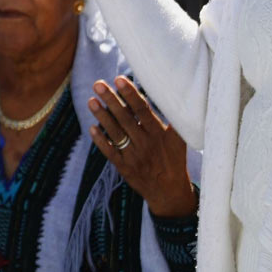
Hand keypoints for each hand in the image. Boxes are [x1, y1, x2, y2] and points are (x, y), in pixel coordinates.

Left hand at [88, 76, 196, 217]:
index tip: (120, 79)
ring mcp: (134, 156)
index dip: (130, 94)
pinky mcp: (124, 167)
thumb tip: (171, 94)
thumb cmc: (174, 159)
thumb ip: (173, 119)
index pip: (143, 110)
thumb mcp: (180, 139)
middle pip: (126, 118)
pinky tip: (91, 127)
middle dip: (111, 100)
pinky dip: (101, 140)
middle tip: (98, 84)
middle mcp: (146, 143)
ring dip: (102, 116)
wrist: (170, 192)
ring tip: (91, 100)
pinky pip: (110, 152)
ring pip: (116, 133)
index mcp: (160, 134)